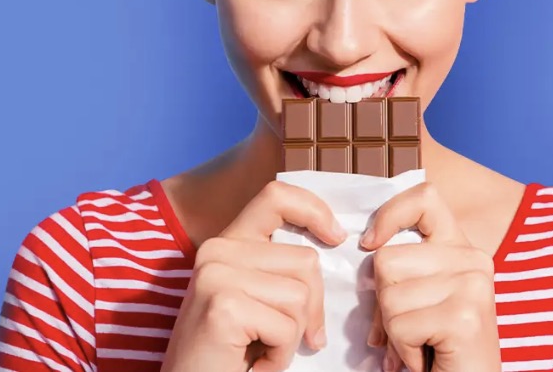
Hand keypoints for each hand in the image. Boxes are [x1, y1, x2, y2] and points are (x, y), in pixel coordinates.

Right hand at [160, 181, 346, 371]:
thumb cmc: (229, 351)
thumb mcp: (256, 298)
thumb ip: (280, 268)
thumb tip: (335, 239)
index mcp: (227, 243)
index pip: (276, 197)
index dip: (314, 209)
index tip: (336, 236)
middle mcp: (217, 250)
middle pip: (305, 262)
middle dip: (310, 308)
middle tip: (280, 338)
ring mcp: (217, 275)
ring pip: (301, 297)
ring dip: (291, 337)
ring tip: (260, 349)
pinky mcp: (224, 306)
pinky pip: (286, 328)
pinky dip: (280, 356)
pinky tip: (253, 364)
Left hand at [361, 182, 500, 371]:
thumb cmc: (440, 349)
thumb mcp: (421, 297)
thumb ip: (403, 268)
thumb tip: (366, 244)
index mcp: (463, 249)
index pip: (424, 198)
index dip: (389, 215)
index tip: (369, 243)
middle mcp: (474, 260)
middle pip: (386, 260)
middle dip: (384, 304)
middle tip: (409, 332)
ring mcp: (473, 286)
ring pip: (388, 297)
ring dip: (394, 333)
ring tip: (422, 345)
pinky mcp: (464, 317)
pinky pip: (399, 326)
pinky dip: (403, 352)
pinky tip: (427, 360)